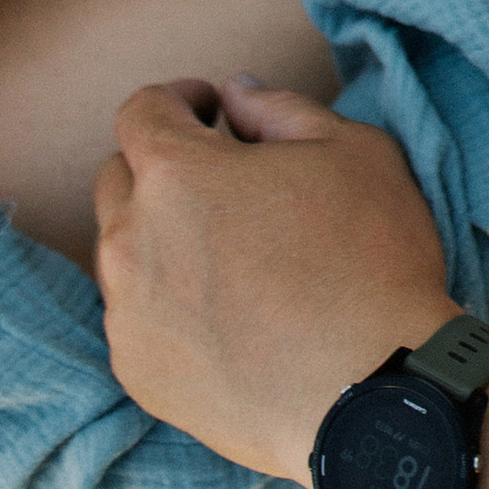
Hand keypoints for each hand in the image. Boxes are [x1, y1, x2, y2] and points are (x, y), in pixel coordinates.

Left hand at [94, 77, 457, 485]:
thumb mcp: (351, 150)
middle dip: (165, 167)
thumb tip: (236, 95)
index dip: (179, 99)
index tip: (214, 111)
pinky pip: (135, 316)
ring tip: (231, 255)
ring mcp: (128, 314)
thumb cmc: (369, 259)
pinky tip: (228, 315)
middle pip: (119, 179)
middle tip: (227, 182)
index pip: (141, 112)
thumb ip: (281, 109)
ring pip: (123, 252)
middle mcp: (130, 241)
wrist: (369, 392)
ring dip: (162, 236)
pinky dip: (166, 302)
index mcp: (177, 173)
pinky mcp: (137, 373)